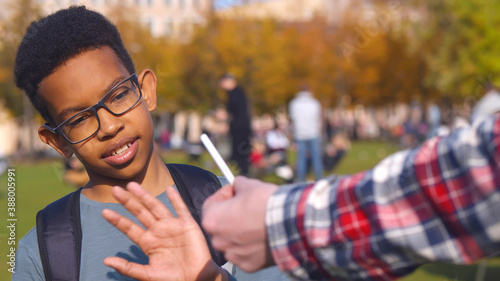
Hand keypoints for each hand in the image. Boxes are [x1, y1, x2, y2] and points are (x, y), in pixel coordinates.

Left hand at [102, 182, 226, 280]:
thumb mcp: (147, 275)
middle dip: (128, 202)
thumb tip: (106, 260)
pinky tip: (169, 189)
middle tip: (115, 190)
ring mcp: (172, 226)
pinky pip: (180, 209)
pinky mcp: (187, 225)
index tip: (104, 212)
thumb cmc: (172, 279)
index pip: (129, 228)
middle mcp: (158, 231)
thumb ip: (128, 267)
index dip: (118, 220)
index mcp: (148, 243)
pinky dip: (175, 199)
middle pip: (140, 213)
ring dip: (145, 196)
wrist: (196, 280)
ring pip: (156, 207)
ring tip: (132, 185)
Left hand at [202, 176, 277, 271]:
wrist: (290, 223)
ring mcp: (233, 255)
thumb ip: (237, 185)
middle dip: (232, 215)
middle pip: (221, 224)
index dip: (224, 195)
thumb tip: (238, 186)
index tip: (234, 192)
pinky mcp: (248, 265)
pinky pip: (245, 253)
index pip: (211, 204)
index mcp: (212, 220)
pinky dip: (251, 246)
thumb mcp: (248, 185)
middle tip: (247, 207)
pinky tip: (262, 235)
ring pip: (232, 241)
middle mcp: (218, 240)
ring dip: (241, 232)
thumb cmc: (265, 204)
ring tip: (257, 222)